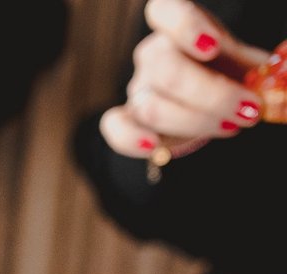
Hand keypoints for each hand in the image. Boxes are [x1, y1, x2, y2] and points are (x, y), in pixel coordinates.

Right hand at [99, 0, 269, 160]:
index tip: (214, 47)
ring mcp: (139, 88)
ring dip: (196, 121)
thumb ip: (259, 70)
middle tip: (249, 110)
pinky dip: (132, 139)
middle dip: (213, 95)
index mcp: (179, 27)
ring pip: (153, 106)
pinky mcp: (130, 119)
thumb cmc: (231, 78)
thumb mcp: (249, 65)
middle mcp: (154, 54)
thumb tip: (278, 80)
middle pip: (168, 71)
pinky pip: (116, 128)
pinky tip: (154, 146)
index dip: (186, 27)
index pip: (165, 11)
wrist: (211, 106)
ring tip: (232, 125)